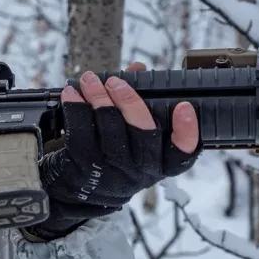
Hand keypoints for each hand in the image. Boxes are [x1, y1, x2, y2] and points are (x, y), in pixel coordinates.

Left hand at [32, 67, 200, 239]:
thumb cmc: (115, 153)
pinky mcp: (84, 166)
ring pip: (109, 128)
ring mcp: (113, 170)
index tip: (184, 107)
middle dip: (129, 102)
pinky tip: (71, 93)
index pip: (182, 155)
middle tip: (116, 82)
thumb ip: (140, 100)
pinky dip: (74, 108)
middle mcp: (140, 170)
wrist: (81, 188)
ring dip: (98, 97)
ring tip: (89, 80)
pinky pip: (79, 132)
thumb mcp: (134, 135)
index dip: (187, 132)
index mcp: (160, 162)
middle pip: (143, 133)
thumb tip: (137, 69)